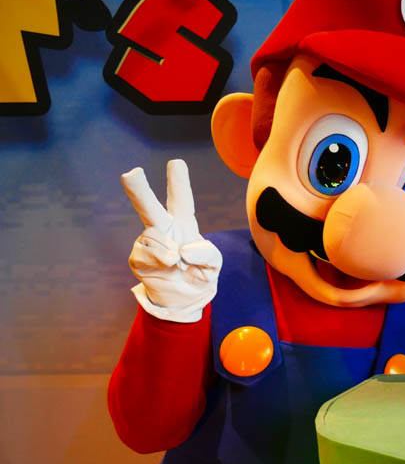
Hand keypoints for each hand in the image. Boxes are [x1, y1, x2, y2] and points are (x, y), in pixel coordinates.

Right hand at [122, 159, 221, 322]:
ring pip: (152, 236)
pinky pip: (148, 255)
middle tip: (131, 172)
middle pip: (149, 207)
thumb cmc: (200, 274)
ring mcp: (148, 243)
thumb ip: (206, 252)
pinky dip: (162, 261)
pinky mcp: (138, 259)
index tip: (176, 163)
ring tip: (177, 262)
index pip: (181, 200)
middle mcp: (163, 229)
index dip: (178, 182)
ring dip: (168, 249)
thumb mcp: (214, 262)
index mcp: (183, 223)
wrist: (185, 301)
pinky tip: (169, 267)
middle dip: (139, 190)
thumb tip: (181, 250)